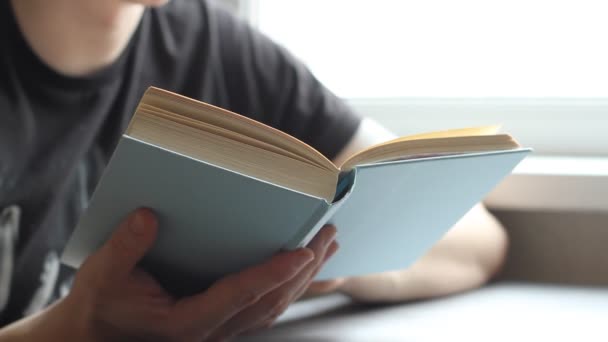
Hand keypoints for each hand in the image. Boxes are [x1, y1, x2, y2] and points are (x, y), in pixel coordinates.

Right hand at [58, 209, 337, 340]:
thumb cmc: (102, 306)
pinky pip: (263, 309)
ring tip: (327, 248)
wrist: (96, 336)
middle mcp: (210, 329)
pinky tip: (303, 272)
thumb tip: (147, 216)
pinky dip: (288, 288)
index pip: (239, 295)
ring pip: (271, 308)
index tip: (304, 251)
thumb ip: (124, 248)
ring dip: (302, 280)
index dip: (273, 273)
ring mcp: (218, 329)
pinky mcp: (221, 322)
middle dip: (303, 270)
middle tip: (328, 235)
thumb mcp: (102, 275)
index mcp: (186, 321)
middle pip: (268, 302)